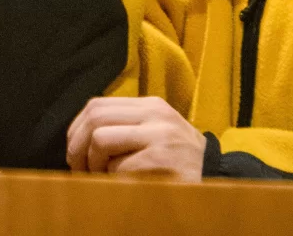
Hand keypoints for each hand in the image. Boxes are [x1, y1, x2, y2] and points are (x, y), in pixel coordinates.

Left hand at [66, 96, 205, 179]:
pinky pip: (118, 167)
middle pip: (95, 118)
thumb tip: (78, 136)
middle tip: (79, 168)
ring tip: (102, 178)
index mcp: (151, 106)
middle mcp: (155, 114)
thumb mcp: (155, 133)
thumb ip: (125, 127)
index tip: (75, 151)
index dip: (77, 129)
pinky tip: (124, 186)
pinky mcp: (161, 160)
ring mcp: (159, 136)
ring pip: (101, 139)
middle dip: (77, 146)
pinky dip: (113, 179)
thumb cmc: (179, 161)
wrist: (217, 181)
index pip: (97, 105)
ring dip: (94, 164)